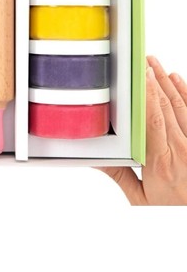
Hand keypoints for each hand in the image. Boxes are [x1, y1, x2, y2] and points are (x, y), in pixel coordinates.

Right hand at [99, 56, 186, 204]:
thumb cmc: (173, 210)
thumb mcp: (141, 199)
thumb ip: (119, 175)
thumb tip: (95, 158)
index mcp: (160, 162)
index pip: (151, 120)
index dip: (146, 95)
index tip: (138, 76)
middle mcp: (180, 149)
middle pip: (165, 107)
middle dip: (152, 81)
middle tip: (140, 60)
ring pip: (180, 105)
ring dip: (166, 82)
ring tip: (153, 63)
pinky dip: (186, 92)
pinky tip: (177, 78)